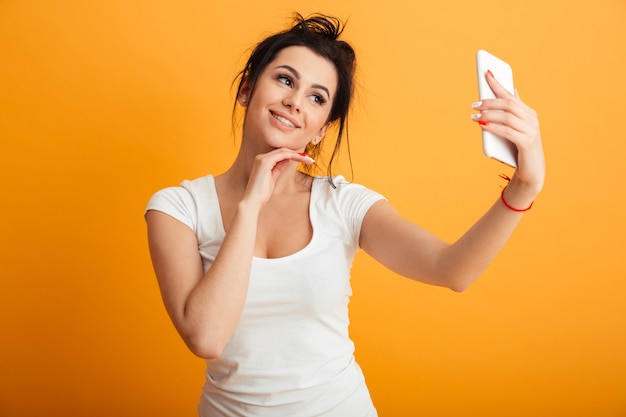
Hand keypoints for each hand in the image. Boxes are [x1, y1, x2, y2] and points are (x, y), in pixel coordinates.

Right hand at [242, 148, 314, 206]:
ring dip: (297, 155)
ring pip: (284, 151)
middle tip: (309, 159)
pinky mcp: (265, 162)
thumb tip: (287, 160)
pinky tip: (301, 159)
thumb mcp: (273, 178)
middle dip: (297, 154)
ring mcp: (262, 158)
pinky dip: (293, 156)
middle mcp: (261, 157)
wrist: (253, 201)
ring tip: (308, 160)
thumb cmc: (261, 193)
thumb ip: (279, 168)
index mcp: (262, 161)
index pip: (280, 154)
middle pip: (283, 151)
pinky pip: (282, 155)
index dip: (293, 155)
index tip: (304, 160)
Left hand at [472, 71, 545, 204]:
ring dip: (489, 114)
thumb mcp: (515, 128)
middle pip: (508, 104)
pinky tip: (483, 126)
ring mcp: (531, 130)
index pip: (511, 94)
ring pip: (507, 116)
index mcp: (528, 113)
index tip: (486, 73)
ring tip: (474, 116)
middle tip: (474, 104)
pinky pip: (508, 132)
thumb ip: (511, 113)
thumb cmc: (520, 149)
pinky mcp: (526, 143)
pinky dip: (494, 127)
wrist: (532, 171)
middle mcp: (531, 119)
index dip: (498, 83)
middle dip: (490, 101)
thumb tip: (508, 92)